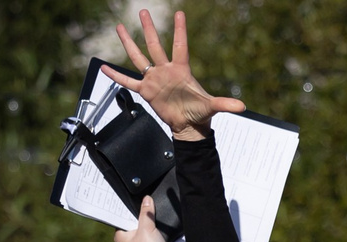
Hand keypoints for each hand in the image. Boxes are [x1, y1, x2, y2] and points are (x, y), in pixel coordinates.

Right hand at [106, 9, 243, 141]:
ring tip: (120, 27)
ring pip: (139, 58)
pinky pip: (128, 82)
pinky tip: (105, 67)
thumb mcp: (212, 107)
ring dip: (129, 43)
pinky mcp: (147, 92)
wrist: (188, 126)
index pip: (180, 45)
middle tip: (142, 11)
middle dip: (149, 28)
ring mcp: (154, 79)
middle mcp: (165, 70)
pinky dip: (117, 75)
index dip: (180, 30)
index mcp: (181, 70)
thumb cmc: (200, 113)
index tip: (180, 13)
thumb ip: (225, 104)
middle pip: (155, 45)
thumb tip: (242, 106)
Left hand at [114, 193, 173, 241]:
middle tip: (144, 195)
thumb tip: (147, 199)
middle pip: (134, 217)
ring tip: (153, 204)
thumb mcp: (146, 228)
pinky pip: (155, 229)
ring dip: (151, 217)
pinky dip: (158, 224)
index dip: (126, 205)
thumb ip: (146, 212)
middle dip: (140, 210)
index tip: (129, 193)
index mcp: (121, 235)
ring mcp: (142, 241)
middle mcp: (129, 238)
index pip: (121, 215)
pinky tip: (161, 217)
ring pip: (146, 223)